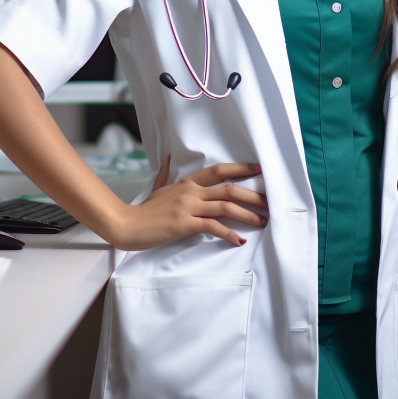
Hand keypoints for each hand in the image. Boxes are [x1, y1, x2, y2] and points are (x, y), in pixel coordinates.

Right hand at [107, 158, 267, 250]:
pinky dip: (229, 234)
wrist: (128, 225)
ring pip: (225, 206)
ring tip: (262, 222)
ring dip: (247, 214)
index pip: (219, 170)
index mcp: (188, 182)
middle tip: (269, 202)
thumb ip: (165, 173)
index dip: (240, 168)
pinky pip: (213, 226)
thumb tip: (166, 157)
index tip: (259, 169)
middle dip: (253, 195)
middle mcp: (191, 191)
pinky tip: (239, 241)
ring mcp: (188, 207)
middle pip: (229, 188)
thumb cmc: (145, 209)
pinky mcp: (185, 224)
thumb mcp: (157, 187)